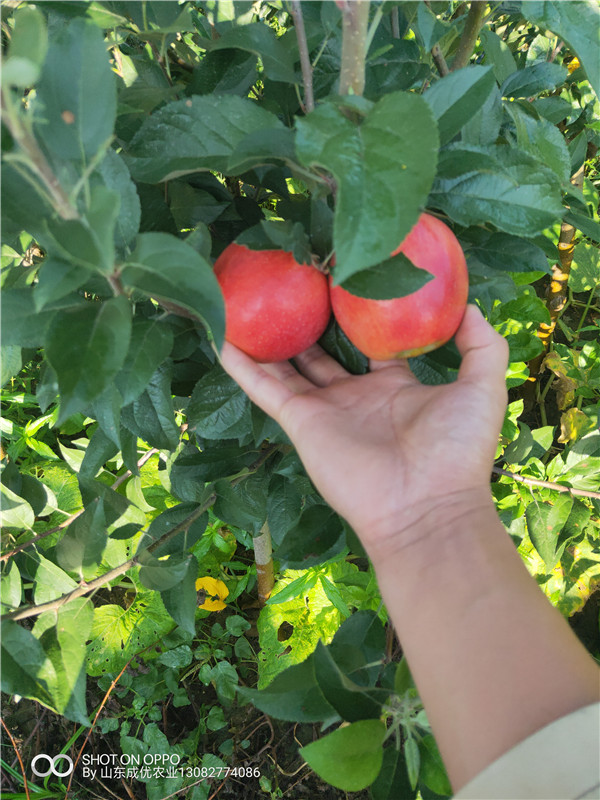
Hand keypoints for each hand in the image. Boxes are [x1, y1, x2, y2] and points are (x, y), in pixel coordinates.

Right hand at [220, 304, 508, 558]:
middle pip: (321, 352)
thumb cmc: (456, 448)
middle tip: (290, 282)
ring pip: (286, 366)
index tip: (343, 280)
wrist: (427, 505)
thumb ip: (482, 343)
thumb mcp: (482, 385)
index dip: (357, 313)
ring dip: (266, 339)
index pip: (370, 343)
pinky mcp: (300, 423)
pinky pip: (264, 388)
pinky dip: (241, 365)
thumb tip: (469, 305)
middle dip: (306, 321)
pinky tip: (220, 336)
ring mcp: (324, 410)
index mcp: (393, 385)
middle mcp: (354, 395)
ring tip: (246, 301)